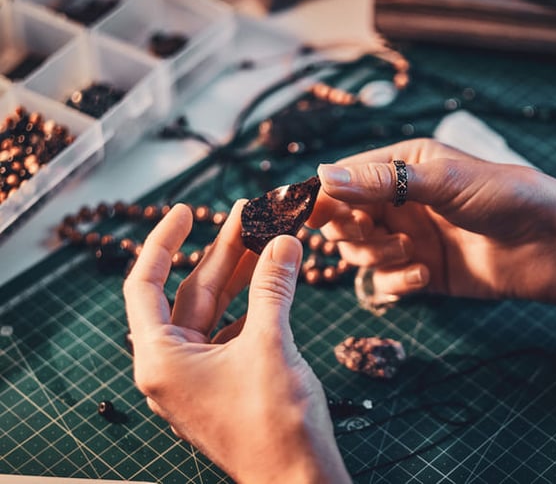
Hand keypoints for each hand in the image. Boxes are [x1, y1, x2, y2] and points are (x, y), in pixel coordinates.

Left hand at [123, 202, 350, 483]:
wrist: (298, 480)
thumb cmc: (275, 423)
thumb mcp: (270, 344)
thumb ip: (272, 287)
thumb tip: (283, 240)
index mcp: (161, 359)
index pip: (145, 286)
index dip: (163, 242)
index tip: (186, 210)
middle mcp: (172, 366)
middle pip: (191, 293)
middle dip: (222, 252)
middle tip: (248, 213)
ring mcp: (200, 376)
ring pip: (217, 310)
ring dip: (243, 275)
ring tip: (267, 235)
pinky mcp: (227, 383)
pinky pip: (235, 331)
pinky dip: (255, 304)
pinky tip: (276, 279)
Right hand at [308, 139, 555, 302]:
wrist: (549, 245)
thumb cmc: (502, 197)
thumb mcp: (440, 180)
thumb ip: (381, 181)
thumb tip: (322, 175)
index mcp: (402, 166)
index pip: (345, 179)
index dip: (324, 197)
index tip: (310, 214)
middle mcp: (399, 201)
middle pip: (344, 219)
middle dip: (351, 230)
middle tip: (370, 233)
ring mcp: (409, 237)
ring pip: (360, 253)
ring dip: (377, 255)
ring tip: (409, 251)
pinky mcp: (421, 271)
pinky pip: (386, 281)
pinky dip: (398, 281)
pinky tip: (425, 274)